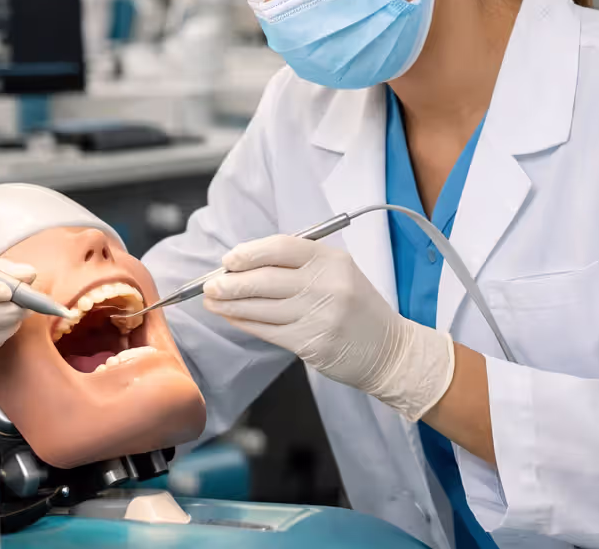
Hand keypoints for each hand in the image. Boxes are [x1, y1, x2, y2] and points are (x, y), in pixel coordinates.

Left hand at [203, 235, 453, 420]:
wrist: (389, 350)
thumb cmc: (358, 308)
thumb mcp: (339, 272)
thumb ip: (300, 265)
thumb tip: (248, 263)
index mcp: (332, 260)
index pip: (281, 247)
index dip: (249, 252)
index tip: (229, 259)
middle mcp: (325, 285)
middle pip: (265, 279)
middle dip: (230, 281)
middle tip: (209, 284)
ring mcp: (318, 316)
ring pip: (260, 307)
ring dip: (230, 304)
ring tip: (212, 300)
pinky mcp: (310, 344)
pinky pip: (267, 330)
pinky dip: (244, 322)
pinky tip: (232, 317)